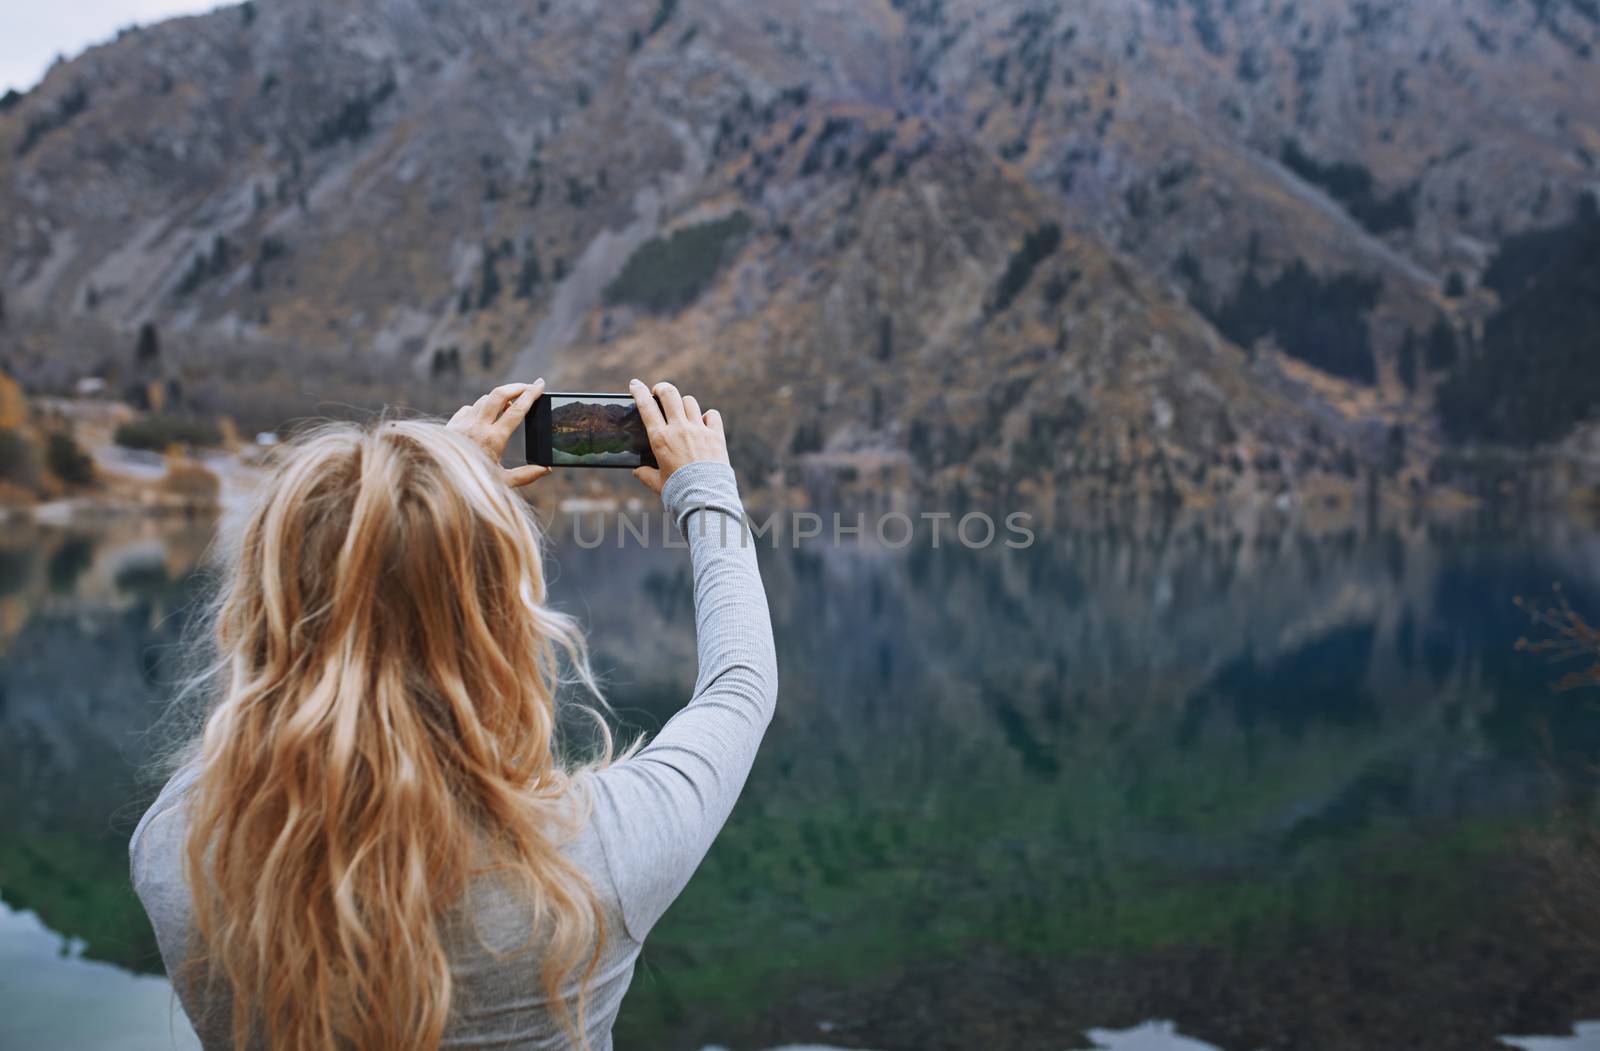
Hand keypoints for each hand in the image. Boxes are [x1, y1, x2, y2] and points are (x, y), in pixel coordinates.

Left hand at [446, 379, 550, 486]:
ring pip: (484, 399)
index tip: (540, 385)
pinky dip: (481, 408)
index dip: (531, 395)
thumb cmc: (470, 485)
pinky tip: (486, 417)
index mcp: (493, 439)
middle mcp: (477, 427)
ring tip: (511, 404)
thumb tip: (546, 469)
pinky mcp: (452, 424)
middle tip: (529, 386)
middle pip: (499, 394)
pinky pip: (469, 409)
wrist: (437, 481)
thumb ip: (525, 475)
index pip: (516, 410)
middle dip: (517, 386)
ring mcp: (463, 423)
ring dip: (500, 398)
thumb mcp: (501, 483)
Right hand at [630, 378, 728, 493]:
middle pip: (669, 394)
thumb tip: (637, 471)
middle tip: (659, 392)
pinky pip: (712, 415)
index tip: (635, 384)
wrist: (706, 498)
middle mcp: (679, 429)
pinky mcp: (716, 435)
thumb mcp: (657, 483)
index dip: (639, 391)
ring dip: (683, 404)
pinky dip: (707, 417)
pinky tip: (703, 424)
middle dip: (662, 388)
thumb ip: (645, 474)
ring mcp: (699, 430)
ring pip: (690, 401)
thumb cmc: (678, 491)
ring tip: (682, 413)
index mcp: (660, 439)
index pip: (646, 407)